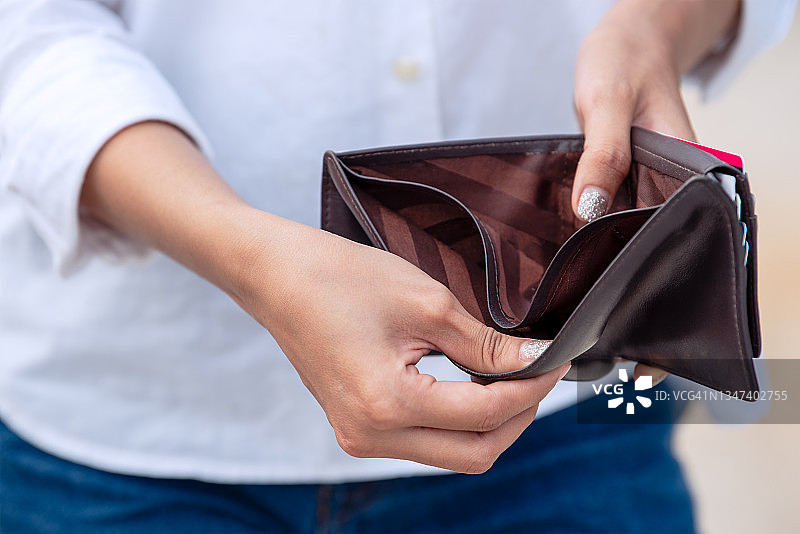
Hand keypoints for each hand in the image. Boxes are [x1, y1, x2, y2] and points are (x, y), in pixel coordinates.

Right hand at [82, 122, 567, 473]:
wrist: (276, 276)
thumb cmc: (340, 277)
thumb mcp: (426, 302)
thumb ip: (485, 343)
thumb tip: (536, 359)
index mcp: (387, 405)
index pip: (487, 413)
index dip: (534, 387)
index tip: (560, 357)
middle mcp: (371, 436)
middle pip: (474, 453)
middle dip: (519, 416)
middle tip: (541, 371)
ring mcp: (360, 438)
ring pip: (452, 452)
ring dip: (490, 421)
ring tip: (512, 375)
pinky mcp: (357, 427)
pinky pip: (425, 441)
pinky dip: (458, 419)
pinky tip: (472, 383)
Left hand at [572, 0, 739, 384]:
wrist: (626, 40)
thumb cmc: (622, 64)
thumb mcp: (608, 104)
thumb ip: (602, 157)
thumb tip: (589, 214)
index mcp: (690, 176)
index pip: (694, 249)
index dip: (678, 301)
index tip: (653, 349)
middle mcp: (677, 194)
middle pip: (670, 263)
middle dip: (647, 310)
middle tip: (618, 364)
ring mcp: (654, 195)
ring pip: (644, 254)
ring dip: (623, 292)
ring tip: (596, 341)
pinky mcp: (629, 191)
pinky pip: (620, 234)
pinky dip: (604, 261)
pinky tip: (581, 292)